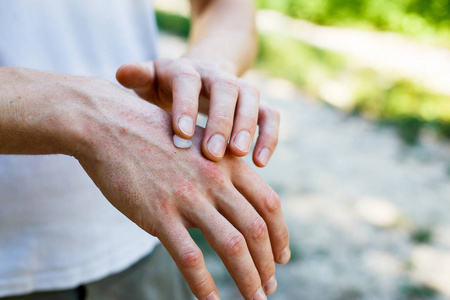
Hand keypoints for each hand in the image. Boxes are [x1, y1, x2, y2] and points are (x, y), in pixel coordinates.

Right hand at [71, 80, 289, 299]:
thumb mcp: (199, 146)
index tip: (282, 256)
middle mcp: (215, 179)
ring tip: (254, 299)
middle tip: (270, 287)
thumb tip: (229, 210)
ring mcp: (188, 196)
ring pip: (231, 246)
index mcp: (228, 162)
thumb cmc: (154, 136)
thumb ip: (219, 175)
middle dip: (268, 264)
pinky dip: (204, 285)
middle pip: (256, 229)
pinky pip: (189, 257)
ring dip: (248, 279)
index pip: (269, 205)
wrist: (110, 123)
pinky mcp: (158, 213)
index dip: (281, 235)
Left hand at [115, 58, 279, 166]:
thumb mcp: (151, 80)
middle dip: (220, 120)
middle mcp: (216, 75)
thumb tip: (121, 72)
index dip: (186, 104)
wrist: (201, 73)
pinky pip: (270, 115)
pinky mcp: (256, 104)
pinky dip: (268, 136)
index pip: (187, 80)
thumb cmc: (169, 87)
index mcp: (186, 70)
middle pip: (225, 88)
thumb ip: (139, 77)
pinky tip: (260, 163)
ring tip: (239, 155)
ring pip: (251, 98)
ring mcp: (240, 88)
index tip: (182, 135)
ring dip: (248, 127)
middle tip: (213, 153)